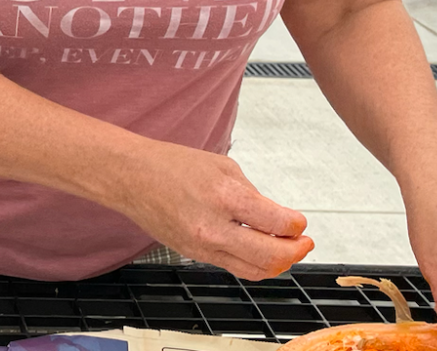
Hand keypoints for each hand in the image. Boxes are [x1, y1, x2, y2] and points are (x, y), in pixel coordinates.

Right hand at [106, 140, 313, 279]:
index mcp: (225, 197)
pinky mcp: (194, 255)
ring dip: (278, 263)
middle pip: (272, 256)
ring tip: (286, 249)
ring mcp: (202, 246)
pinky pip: (234, 268)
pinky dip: (254, 263)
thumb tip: (277, 217)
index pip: (278, 223)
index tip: (299, 221)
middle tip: (304, 242)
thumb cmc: (171, 166)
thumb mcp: (223, 168)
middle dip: (296, 251)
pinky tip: (259, 251)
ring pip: (255, 270)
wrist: (131, 177)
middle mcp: (213, 228)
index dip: (297, 224)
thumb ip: (253, 195)